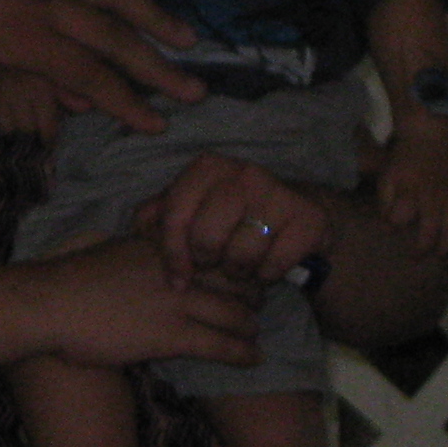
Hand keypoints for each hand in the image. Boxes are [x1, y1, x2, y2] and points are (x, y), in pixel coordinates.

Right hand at [32, 232, 262, 372]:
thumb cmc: (72, 280)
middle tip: (256, 306)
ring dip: (251, 326)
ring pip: (237, 313)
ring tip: (254, 335)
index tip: (241, 275)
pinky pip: (222, 344)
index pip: (217, 249)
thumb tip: (154, 258)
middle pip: (236, 278)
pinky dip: (243, 352)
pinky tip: (253, 358)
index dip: (235, 263)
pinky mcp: (172, 335)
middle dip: (252, 293)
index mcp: (164, 245)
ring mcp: (177, 302)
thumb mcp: (115, 250)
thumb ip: (144, 253)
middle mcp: (178, 269)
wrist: (50, 304)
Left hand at [131, 152, 329, 289]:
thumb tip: (139, 230)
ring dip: (238, 271)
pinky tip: (266, 265)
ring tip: (240, 263)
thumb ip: (158, 214)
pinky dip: (267, 274)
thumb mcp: (192, 205)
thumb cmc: (229, 212)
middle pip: (206, 239)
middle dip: (207, 262)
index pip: (175, 217)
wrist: (294, 210)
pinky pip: (274, 265)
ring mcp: (278, 193)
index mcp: (207, 168)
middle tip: (215, 263)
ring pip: (241, 255)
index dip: (172, 254)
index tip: (177, 278)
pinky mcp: (308, 218)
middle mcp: (242, 173)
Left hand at [375, 124, 447, 258]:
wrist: (431, 135)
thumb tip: (386, 226)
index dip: (394, 226)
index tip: (390, 229)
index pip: (401, 218)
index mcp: (411, 192)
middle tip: (414, 258)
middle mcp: (435, 198)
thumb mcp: (387, 176)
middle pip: (431, 232)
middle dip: (422, 249)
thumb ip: (385, 202)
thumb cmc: (405, 157)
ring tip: (439, 256)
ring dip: (447, 247)